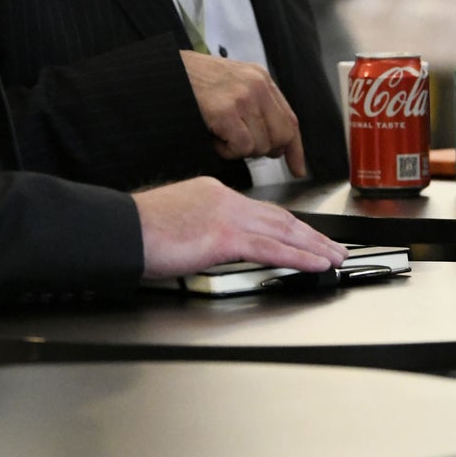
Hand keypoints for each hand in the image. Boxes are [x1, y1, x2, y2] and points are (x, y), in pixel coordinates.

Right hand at [134, 177, 346, 277]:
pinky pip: (271, 248)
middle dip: (310, 233)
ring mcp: (225, 215)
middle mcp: (223, 198)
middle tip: (333, 246)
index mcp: (211, 193)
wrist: (120, 229)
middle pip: (278, 217)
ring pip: (283, 230)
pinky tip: (316, 264)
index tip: (303, 235)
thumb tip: (207, 247)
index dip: (286, 224)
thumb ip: (199, 231)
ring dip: (314, 246)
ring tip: (334, 257)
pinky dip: (299, 257)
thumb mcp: (175, 222)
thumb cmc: (137, 231)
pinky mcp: (224, 236)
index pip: (259, 210)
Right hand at [180, 50, 304, 175]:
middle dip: (263, 150)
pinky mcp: (226, 112)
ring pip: (260, 146)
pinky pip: (241, 148)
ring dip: (239, 149)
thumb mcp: (234, 84)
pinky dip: (226, 151)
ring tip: (220, 133)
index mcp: (261, 78)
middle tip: (240, 144)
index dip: (295, 148)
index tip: (298, 169)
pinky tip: (214, 136)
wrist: (166, 71)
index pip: (290, 119)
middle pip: (281, 136)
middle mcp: (258, 86)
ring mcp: (243, 98)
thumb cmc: (195, 82)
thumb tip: (278, 147)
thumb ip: (258, 107)